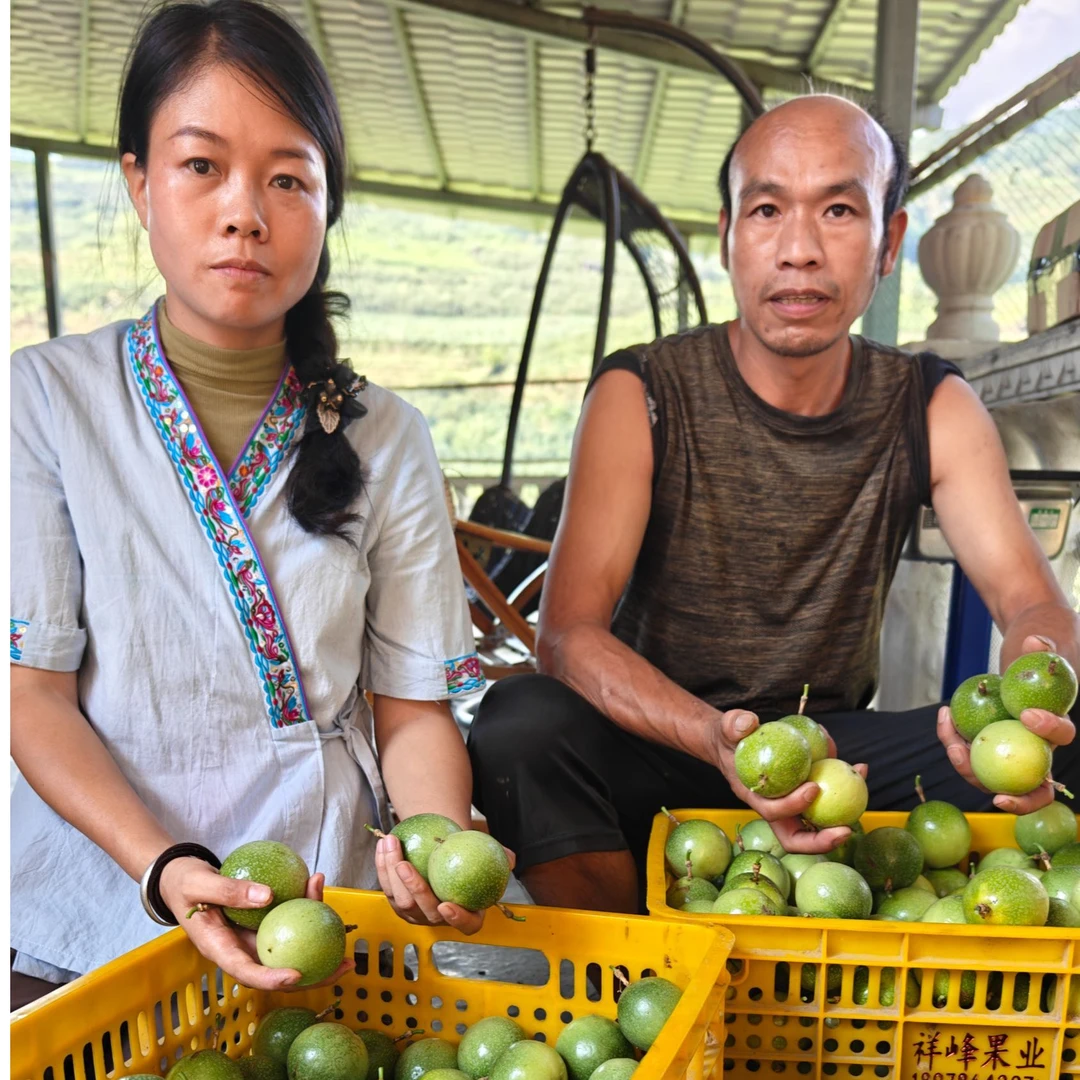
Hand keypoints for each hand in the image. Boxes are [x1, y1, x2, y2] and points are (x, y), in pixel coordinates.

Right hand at [158, 857, 352, 990]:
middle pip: (277, 970)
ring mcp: (253, 938)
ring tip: (346, 936)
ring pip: (288, 948)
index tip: (297, 975)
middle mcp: (240, 949)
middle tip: (344, 966)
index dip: (273, 979)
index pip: (248, 973)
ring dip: (317, 944)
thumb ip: (228, 891)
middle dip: (312, 976)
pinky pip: (288, 923)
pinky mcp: (263, 923)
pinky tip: (318, 890)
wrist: (180, 878)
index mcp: (220, 949)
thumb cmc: (185, 882)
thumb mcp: (200, 884)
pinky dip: (305, 910)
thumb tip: (268, 896)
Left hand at [375, 833, 516, 934]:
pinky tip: (384, 846)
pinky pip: (388, 887)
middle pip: (424, 910)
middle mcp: (439, 919)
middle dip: (413, 889)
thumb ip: (500, 857)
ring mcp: (417, 914)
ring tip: (392, 844)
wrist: (445, 851)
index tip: (447, 905)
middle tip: (405, 864)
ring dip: (391, 872)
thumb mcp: (487, 855)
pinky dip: (383, 866)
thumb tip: (509, 858)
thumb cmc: (468, 854)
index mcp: (467, 914)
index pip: (466, 924)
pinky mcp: (398, 903)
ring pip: (401, 899)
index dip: (457, 919)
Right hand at [709, 710, 862, 854]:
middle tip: (846, 829)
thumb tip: (748, 723)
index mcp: (755, 797)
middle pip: (798, 838)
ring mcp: (791, 804)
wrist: (731, 744)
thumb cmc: (728, 738)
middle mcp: (774, 808)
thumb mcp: (725, 728)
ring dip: (843, 812)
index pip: (773, 813)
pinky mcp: (804, 795)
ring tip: (861, 779)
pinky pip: (826, 799)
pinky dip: (844, 785)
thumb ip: (734, 724)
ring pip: (818, 821)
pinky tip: (857, 765)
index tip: (813, 788)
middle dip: (822, 841)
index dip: (793, 806)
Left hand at [938, 636, 1075, 812]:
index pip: (1062, 736)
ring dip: (969, 768)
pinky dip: (955, 741)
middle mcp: (1037, 747)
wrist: (1022, 660)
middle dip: (1018, 799)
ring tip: (951, 742)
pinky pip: (970, 754)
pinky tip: (944, 716)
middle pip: (1034, 786)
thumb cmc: (1037, 655)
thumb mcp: (1045, 644)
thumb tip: (1034, 641)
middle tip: (997, 797)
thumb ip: (1043, 646)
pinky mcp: (987, 748)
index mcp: (1056, 726)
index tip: (1027, 715)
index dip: (1050, 731)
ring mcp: (1010, 751)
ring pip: (993, 776)